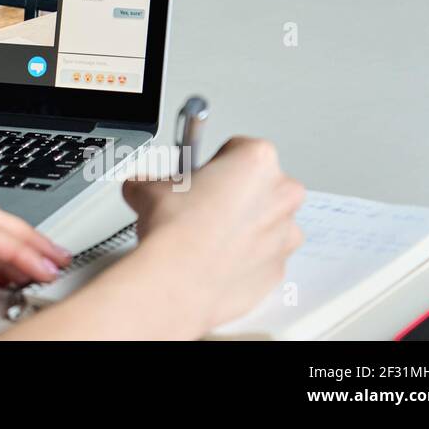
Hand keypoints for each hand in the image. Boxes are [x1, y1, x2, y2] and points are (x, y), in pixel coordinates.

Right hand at [122, 137, 304, 332]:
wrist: (178, 280)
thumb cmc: (176, 230)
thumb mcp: (149, 187)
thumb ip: (153, 182)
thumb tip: (143, 190)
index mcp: (257, 161)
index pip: (238, 149)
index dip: (214, 163)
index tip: (200, 176)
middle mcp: (281, 195)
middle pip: (260, 186)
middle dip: (234, 194)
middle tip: (200, 206)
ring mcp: (285, 235)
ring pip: (266, 223)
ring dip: (242, 227)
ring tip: (205, 237)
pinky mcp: (278, 270)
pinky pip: (262, 257)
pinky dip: (242, 259)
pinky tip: (213, 260)